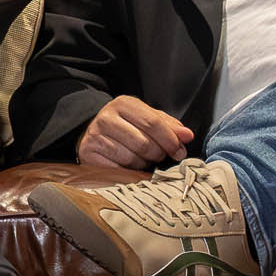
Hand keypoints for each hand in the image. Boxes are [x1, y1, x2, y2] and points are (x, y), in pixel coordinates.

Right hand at [79, 92, 193, 168]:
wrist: (94, 134)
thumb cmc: (127, 127)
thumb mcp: (147, 119)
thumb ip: (169, 126)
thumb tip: (187, 136)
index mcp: (124, 104)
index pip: (153, 123)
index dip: (170, 140)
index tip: (179, 151)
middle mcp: (106, 117)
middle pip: (144, 143)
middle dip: (158, 154)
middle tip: (159, 156)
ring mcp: (95, 136)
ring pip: (131, 158)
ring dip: (143, 163)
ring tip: (142, 159)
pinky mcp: (89, 153)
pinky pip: (118, 169)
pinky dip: (128, 172)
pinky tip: (129, 165)